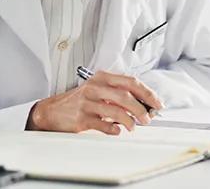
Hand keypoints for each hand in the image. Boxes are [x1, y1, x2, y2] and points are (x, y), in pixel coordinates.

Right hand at [26, 70, 163, 134]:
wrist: (52, 111)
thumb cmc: (79, 101)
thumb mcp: (97, 90)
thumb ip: (117, 94)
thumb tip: (143, 105)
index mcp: (102, 78)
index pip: (131, 81)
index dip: (147, 93)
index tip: (157, 103)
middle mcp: (94, 87)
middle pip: (125, 96)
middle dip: (141, 109)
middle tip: (148, 118)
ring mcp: (87, 103)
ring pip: (116, 111)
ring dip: (130, 121)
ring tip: (133, 127)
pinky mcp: (81, 118)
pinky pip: (103, 125)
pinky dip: (113, 129)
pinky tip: (116, 131)